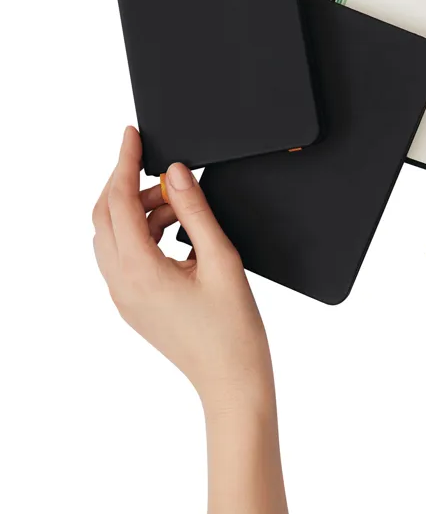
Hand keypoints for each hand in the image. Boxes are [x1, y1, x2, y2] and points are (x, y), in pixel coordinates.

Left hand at [92, 127, 274, 413]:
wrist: (232, 378)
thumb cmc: (233, 327)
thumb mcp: (220, 257)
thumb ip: (194, 210)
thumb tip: (174, 172)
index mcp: (139, 271)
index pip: (118, 201)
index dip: (123, 162)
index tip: (131, 135)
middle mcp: (121, 284)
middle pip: (104, 216)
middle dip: (126, 183)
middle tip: (161, 167)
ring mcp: (123, 296)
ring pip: (113, 235)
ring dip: (138, 209)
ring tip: (180, 202)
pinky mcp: (133, 303)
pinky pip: (123, 255)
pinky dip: (141, 231)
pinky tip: (175, 228)